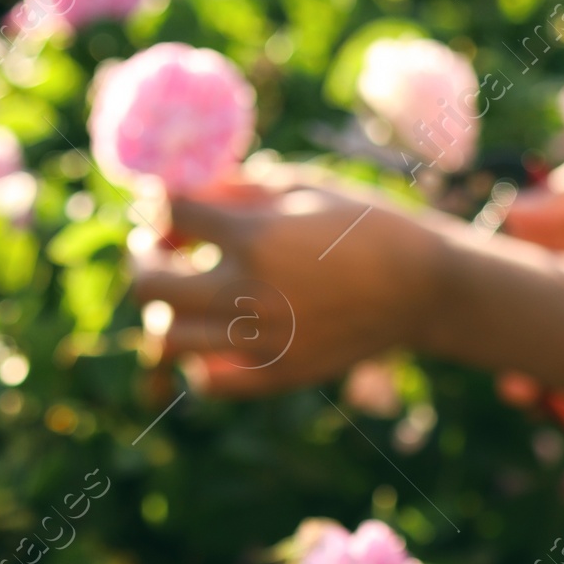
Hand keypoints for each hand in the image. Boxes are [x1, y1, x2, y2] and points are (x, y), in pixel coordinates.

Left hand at [128, 167, 447, 399]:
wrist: (421, 287)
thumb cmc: (365, 223)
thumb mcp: (303, 183)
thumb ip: (238, 186)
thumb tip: (186, 191)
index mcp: (254, 237)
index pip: (168, 212)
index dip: (159, 200)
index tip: (168, 201)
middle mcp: (249, 294)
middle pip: (149, 284)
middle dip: (143, 258)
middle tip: (157, 248)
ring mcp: (259, 343)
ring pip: (167, 338)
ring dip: (164, 312)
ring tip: (185, 296)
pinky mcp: (275, 376)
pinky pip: (207, 380)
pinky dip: (197, 360)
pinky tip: (213, 335)